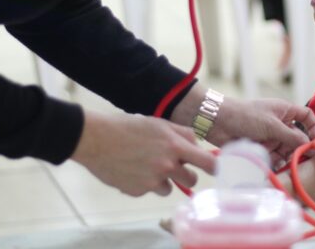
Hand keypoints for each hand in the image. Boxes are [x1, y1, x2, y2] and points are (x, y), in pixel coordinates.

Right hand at [71, 109, 215, 196]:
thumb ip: (181, 134)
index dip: (215, 167)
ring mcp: (152, 180)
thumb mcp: (159, 123)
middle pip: (192, 180)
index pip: (206, 162)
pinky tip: (131, 169)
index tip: (218, 170)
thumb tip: (197, 144)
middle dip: (187, 174)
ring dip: (163, 180)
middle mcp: (167, 165)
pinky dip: (144, 183)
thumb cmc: (128, 127)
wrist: (97, 139)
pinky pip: (149, 190)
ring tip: (146, 164)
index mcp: (175, 146)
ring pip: (170, 188)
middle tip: (175, 167)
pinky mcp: (138, 191)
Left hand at [208, 96, 314, 164]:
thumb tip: (310, 145)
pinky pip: (273, 157)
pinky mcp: (261, 147)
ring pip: (286, 149)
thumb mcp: (272, 125)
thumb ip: (292, 136)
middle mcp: (279, 123)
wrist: (217, 122)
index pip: (306, 116)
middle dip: (298, 148)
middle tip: (298, 159)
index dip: (313, 127)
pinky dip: (274, 161)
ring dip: (285, 156)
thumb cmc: (245, 116)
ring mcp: (270, 136)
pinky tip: (271, 164)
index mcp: (284, 110)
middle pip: (297, 137)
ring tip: (280, 162)